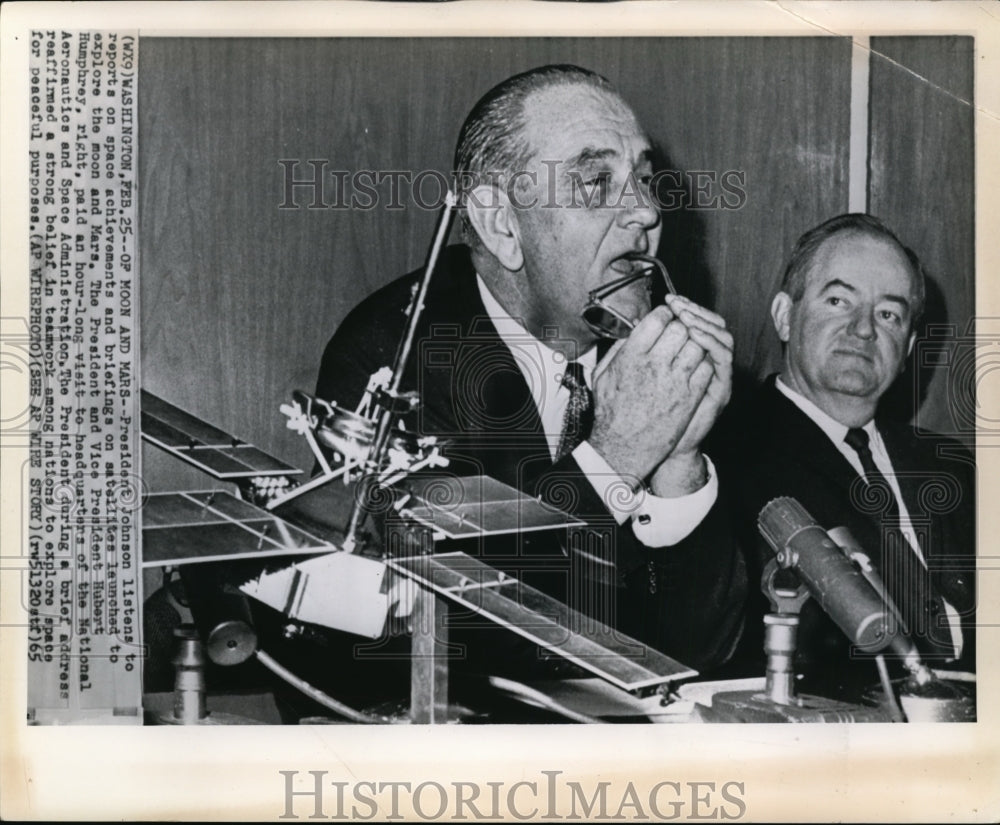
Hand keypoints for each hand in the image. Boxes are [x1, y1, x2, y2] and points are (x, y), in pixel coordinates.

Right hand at [588, 305, 713, 481]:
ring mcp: (675, 381)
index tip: (666, 318)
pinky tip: (693, 368)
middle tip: (679, 332)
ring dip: (694, 344)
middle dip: (681, 327)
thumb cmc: (610, 412)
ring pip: (698, 346)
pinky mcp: (689, 396)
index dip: (665, 314)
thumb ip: (619, 349)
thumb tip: (633, 331)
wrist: (622, 446)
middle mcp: (655, 364)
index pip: (658, 318)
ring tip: (687, 350)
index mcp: (631, 355)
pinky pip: (706, 368)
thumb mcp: (603, 375)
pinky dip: (703, 363)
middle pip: (681, 328)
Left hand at [649, 295, 732, 495]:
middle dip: (694, 310)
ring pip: (722, 335)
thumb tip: (634, 324)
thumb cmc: (647, 409)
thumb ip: (638, 349)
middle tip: (677, 304)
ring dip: (703, 322)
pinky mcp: (720, 388)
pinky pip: (723, 358)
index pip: (695, 320)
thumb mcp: (637, 373)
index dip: (684, 306)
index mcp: (688, 355)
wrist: (658, 445)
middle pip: (711, 322)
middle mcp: (706, 361)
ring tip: (685, 317)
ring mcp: (715, 374)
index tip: (669, 299)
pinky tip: (694, 336)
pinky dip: (710, 342)